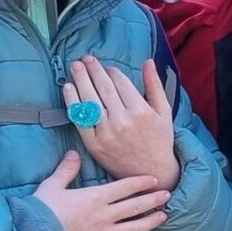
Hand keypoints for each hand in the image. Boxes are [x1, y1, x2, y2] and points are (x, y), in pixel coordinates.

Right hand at [32, 152, 168, 230]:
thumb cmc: (42, 210)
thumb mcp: (53, 185)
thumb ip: (66, 169)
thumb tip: (74, 153)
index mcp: (96, 197)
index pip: (126, 187)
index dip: (142, 182)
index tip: (154, 179)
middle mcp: (104, 215)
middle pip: (136, 207)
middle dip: (153, 200)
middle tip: (167, 195)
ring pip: (133, 229)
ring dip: (150, 222)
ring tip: (163, 217)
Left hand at [65, 56, 179, 189]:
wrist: (151, 171)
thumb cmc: (159, 139)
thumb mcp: (163, 111)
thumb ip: (154, 85)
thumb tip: (148, 62)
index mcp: (140, 110)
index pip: (121, 83)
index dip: (111, 72)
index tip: (106, 66)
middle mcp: (122, 120)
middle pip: (103, 88)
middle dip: (93, 70)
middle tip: (85, 58)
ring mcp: (106, 133)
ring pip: (90, 101)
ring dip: (80, 80)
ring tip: (75, 66)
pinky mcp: (94, 144)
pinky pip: (80, 119)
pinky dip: (73, 102)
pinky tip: (68, 89)